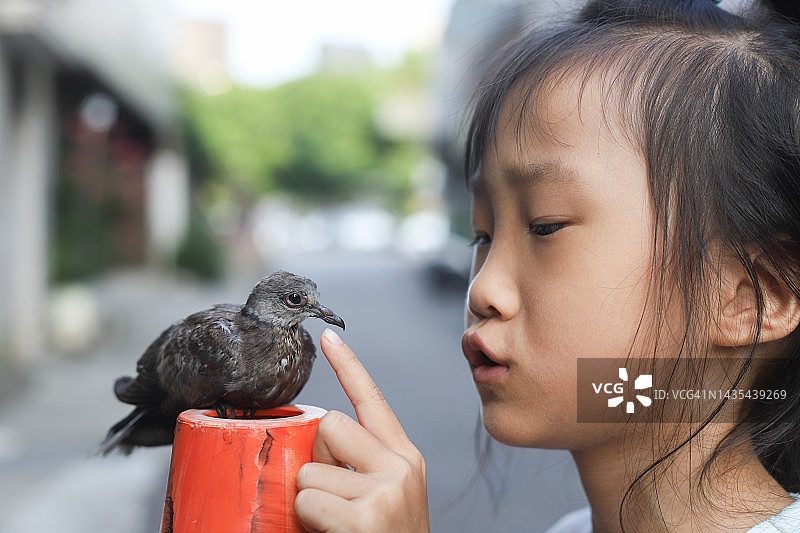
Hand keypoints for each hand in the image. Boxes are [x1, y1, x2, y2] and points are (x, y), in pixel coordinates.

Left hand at [295, 328, 429, 532]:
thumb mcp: (386, 496)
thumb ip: (363, 465)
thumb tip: (320, 446)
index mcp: (405, 456)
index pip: (373, 400)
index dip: (349, 366)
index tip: (329, 338)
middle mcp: (402, 465)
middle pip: (330, 426)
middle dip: (317, 460)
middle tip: (333, 496)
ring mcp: (387, 489)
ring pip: (310, 468)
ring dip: (309, 498)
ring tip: (334, 523)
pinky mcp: (366, 516)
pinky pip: (307, 500)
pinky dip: (308, 521)